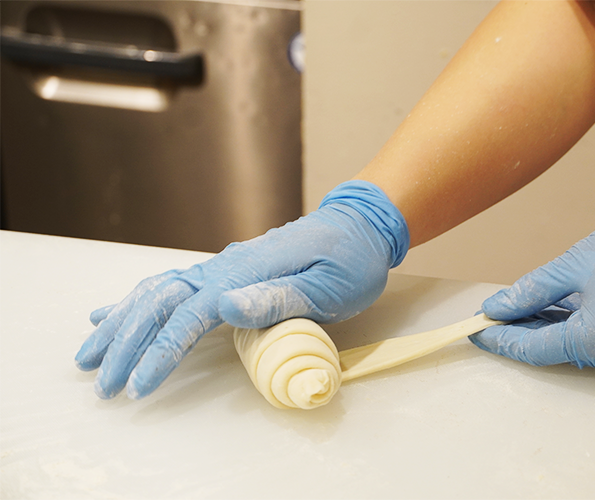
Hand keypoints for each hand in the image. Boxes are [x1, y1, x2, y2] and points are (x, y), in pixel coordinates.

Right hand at [75, 181, 408, 398]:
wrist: (358, 227)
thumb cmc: (350, 260)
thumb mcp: (328, 284)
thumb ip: (277, 297)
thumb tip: (225, 306)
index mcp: (245, 274)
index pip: (190, 315)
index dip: (161, 351)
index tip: (139, 385)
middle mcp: (224, 267)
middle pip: (161, 302)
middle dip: (127, 342)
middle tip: (102, 381)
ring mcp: (221, 267)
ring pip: (157, 292)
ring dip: (121, 322)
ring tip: (89, 352)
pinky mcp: (225, 272)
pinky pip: (171, 285)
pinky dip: (138, 301)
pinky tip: (113, 312)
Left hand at [470, 186, 594, 376]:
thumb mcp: (577, 263)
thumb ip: (531, 291)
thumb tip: (495, 309)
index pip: (535, 348)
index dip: (500, 340)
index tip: (473, 330)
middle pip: (555, 350)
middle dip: (520, 331)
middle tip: (489, 315)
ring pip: (576, 347)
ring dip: (546, 327)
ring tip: (514, 308)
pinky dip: (574, 326)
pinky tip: (550, 309)